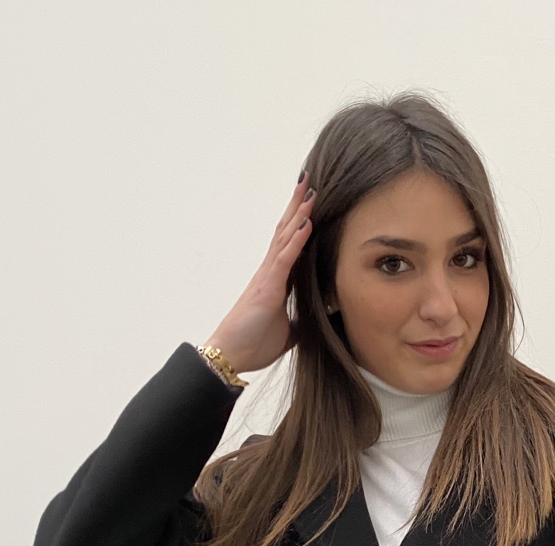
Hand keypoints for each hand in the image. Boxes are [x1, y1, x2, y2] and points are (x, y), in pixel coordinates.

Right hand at [205, 171, 318, 374]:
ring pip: (285, 237)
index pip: (291, 244)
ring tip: (310, 190)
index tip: (311, 201)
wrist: (233, 356)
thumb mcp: (290, 332)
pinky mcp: (267, 288)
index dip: (301, 222)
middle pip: (286, 230)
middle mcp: (271, 272)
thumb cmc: (255, 342)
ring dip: (299, 213)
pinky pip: (284, 259)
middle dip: (298, 206)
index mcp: (277, 280)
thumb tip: (320, 318)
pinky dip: (297, 240)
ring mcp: (268, 277)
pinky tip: (306, 223)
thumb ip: (303, 320)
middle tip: (309, 181)